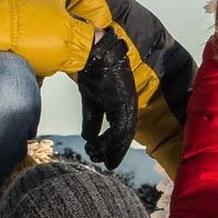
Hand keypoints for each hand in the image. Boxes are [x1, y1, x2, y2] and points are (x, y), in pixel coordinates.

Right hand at [76, 30, 137, 169]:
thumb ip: (92, 122)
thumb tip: (89, 139)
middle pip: (125, 135)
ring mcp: (128, 104)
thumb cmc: (92, 73)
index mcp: (123, 106)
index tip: (105, 158)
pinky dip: (110, 141)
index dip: (114, 146)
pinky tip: (98, 147)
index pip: (122, 131)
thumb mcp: (91, 103)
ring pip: (124, 134)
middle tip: (105, 163)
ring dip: (111, 148)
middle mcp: (128, 106)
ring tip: (99, 157)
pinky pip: (120, 128)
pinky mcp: (124, 103)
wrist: (92, 54)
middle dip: (114, 151)